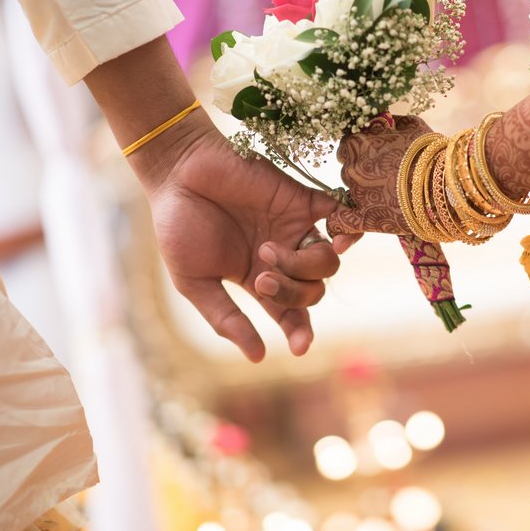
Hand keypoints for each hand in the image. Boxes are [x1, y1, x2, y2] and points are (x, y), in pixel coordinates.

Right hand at [137, 118, 341, 361]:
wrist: (178, 173)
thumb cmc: (179, 226)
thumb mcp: (195, 281)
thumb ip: (226, 318)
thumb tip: (257, 357)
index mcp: (258, 280)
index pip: (291, 313)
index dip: (300, 331)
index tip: (299, 347)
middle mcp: (283, 257)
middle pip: (314, 291)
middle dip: (292, 294)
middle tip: (260, 279)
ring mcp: (295, 228)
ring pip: (329, 261)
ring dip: (303, 266)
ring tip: (267, 251)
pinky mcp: (303, 200)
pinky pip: (342, 216)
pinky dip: (350, 228)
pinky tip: (342, 238)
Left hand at [326, 115, 432, 241]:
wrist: (445, 184)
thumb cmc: (431, 152)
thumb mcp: (413, 126)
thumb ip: (393, 122)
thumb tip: (385, 121)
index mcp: (361, 142)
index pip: (349, 142)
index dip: (362, 147)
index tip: (376, 153)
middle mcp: (353, 166)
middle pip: (348, 166)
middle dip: (362, 168)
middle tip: (384, 173)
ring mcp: (357, 193)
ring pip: (348, 190)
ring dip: (361, 189)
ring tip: (386, 193)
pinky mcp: (364, 218)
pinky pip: (339, 222)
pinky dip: (338, 223)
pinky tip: (345, 223)